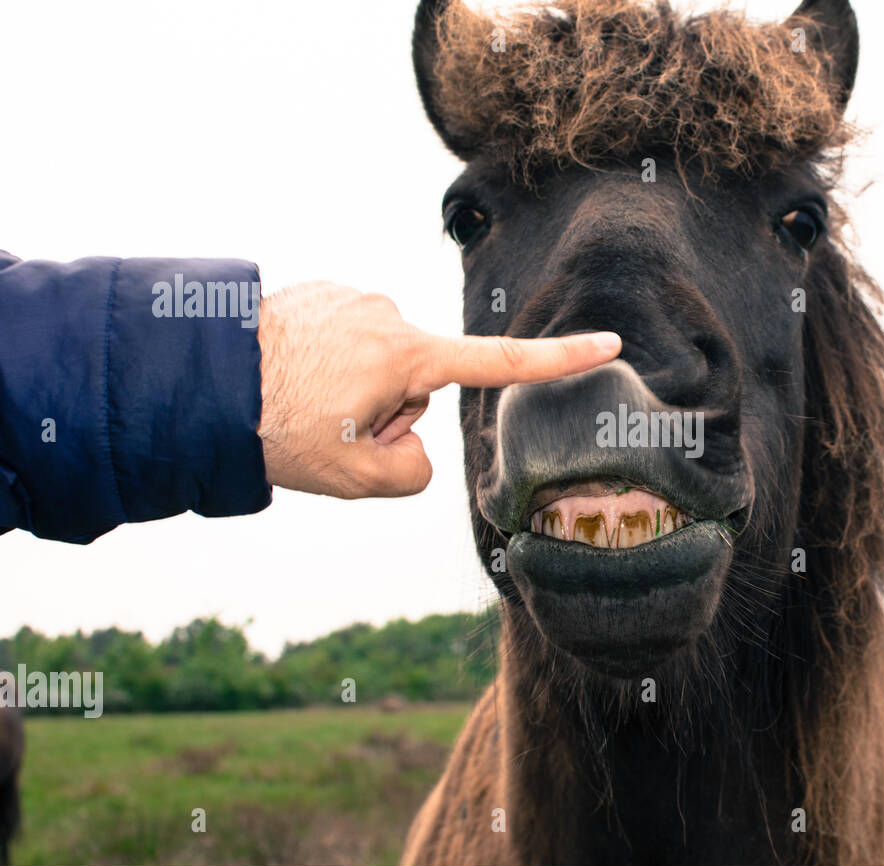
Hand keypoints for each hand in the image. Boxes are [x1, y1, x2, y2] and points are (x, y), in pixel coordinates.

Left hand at [256, 281, 620, 497]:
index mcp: (410, 355)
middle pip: (418, 383)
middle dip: (387, 411)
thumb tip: (408, 442)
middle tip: (334, 429)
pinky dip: (327, 365)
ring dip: (353, 390)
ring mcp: (351, 298)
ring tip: (304, 403)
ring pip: (378, 363)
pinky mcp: (319, 292)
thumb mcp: (362, 480)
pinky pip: (345, 340)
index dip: (560, 360)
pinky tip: (290, 378)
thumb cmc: (281, 430)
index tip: (607, 344)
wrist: (200, 380)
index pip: (502, 361)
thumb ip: (417, 473)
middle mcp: (388, 315)